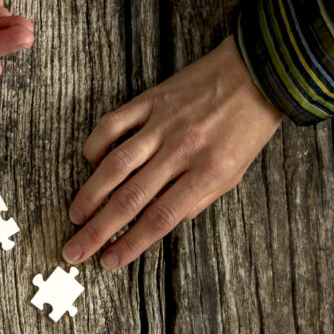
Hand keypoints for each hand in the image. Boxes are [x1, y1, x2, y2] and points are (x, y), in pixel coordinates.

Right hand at [63, 37, 283, 267]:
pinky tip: (90, 162)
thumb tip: (158, 223)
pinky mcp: (152, 99)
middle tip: (74, 250)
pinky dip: (96, 145)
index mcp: (207, 172)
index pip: (160, 218)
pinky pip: (113, 124)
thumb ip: (197, 200)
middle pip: (131, 198)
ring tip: (76, 215)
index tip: (109, 261)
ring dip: (91, 194)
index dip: (130, 244)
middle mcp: (182, 149)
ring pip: (115, 165)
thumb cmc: (247, 127)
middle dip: (98, 230)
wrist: (259, 73)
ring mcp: (163, 123)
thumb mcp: (234, 174)